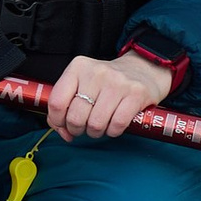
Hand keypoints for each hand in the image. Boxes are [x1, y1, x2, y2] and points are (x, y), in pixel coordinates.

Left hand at [44, 49, 173, 141]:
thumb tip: (63, 132)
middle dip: (77, 129)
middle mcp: (96, 73)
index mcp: (78, 67)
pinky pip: (117, 125)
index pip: (57, 101)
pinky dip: (113, 131)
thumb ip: (66, 105)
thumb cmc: (108, 82)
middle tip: (84, 126)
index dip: (57, 121)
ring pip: (95, 124)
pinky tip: (114, 125)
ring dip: (96, 132)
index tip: (64, 125)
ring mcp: (117, 83)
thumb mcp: (83, 83)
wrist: (144, 69)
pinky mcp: (136, 94)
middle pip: (76, 117)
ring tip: (100, 125)